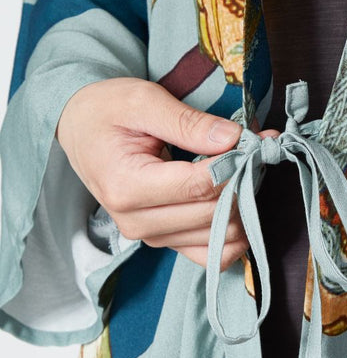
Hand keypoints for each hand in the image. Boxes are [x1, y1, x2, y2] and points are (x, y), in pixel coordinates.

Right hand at [57, 78, 277, 269]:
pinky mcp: (162, 240)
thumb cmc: (107, 112)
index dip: (234, 164)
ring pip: (217, 237)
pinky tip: (236, 206)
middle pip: (212, 214)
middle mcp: (137, 221)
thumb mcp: (143, 101)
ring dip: (242, 206)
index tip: (253, 142)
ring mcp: (150, 236)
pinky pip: (208, 255)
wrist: (82, 130)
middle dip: (242, 182)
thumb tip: (232, 139)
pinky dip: (230, 234)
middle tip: (254, 152)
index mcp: (127, 187)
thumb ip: (188, 123)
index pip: (200, 186)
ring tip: (243, 173)